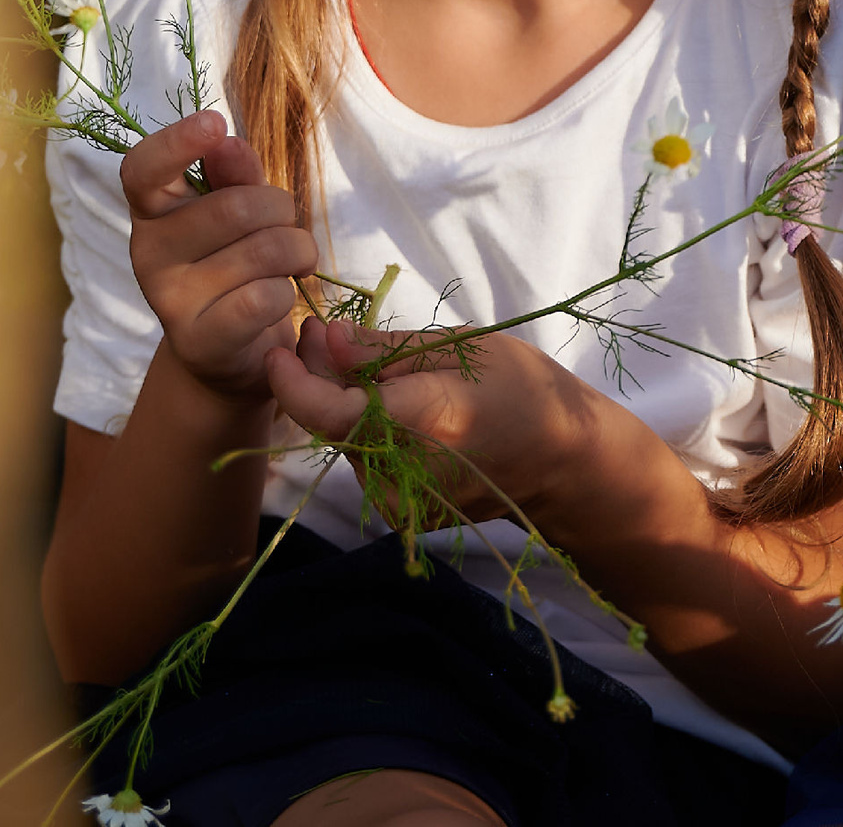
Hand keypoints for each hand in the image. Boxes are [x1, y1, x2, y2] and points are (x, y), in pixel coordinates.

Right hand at [121, 110, 315, 402]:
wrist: (230, 353)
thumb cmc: (236, 266)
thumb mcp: (240, 212)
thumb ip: (236, 177)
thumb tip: (228, 143)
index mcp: (153, 212)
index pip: (141, 170)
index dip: (175, 142)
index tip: (214, 122)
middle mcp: (148, 253)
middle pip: (234, 207)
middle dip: (281, 210)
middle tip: (287, 226)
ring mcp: (169, 300)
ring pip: (262, 251)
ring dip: (298, 250)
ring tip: (295, 262)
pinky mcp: (200, 341)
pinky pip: (264, 297)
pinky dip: (288, 291)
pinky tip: (281, 295)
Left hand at [264, 317, 606, 524]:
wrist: (562, 462)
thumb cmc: (522, 389)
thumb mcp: (461, 347)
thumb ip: (385, 349)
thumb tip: (323, 338)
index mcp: (425, 423)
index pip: (332, 412)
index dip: (294, 380)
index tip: (280, 346)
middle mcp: (406, 473)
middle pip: (332, 423)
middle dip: (317, 374)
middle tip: (321, 331)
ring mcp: (403, 501)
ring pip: (345, 441)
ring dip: (339, 400)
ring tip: (360, 361)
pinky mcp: (403, 512)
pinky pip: (366, 459)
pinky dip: (363, 426)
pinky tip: (385, 401)